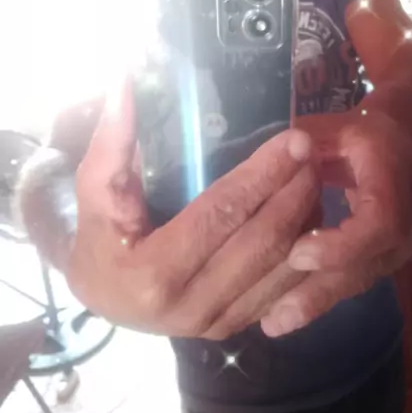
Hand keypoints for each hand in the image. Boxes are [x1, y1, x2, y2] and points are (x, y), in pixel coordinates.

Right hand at [67, 80, 318, 339]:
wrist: (105, 297)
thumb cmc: (99, 239)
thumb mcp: (93, 192)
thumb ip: (111, 143)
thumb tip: (124, 83)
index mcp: (155, 274)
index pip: (221, 215)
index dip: (261, 176)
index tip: (293, 140)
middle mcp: (190, 307)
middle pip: (261, 243)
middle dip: (294, 194)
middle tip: (314, 153)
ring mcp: (215, 324)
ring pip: (280, 271)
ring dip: (307, 222)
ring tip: (317, 178)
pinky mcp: (233, 329)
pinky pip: (283, 293)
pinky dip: (305, 254)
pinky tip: (313, 218)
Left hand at [261, 111, 411, 337]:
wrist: (397, 135)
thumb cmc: (352, 130)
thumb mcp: (328, 126)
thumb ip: (306, 143)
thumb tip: (292, 149)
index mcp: (396, 169)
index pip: (382, 220)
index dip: (343, 243)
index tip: (298, 254)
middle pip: (375, 259)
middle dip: (324, 287)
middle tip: (276, 314)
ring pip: (368, 274)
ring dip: (321, 299)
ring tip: (274, 322)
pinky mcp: (396, 251)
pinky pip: (363, 276)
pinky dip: (326, 293)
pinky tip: (288, 313)